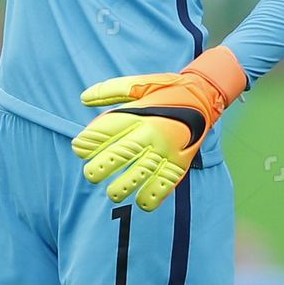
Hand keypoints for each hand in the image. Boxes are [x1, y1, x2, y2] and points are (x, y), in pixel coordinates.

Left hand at [71, 46, 247, 211]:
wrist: (205, 96)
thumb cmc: (166, 90)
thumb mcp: (139, 83)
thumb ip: (110, 91)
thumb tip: (83, 98)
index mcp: (140, 112)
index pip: (109, 128)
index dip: (90, 140)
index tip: (78, 148)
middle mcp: (152, 132)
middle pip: (121, 153)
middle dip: (101, 167)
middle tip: (91, 174)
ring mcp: (166, 149)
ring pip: (140, 174)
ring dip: (123, 187)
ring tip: (113, 192)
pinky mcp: (180, 163)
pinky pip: (164, 186)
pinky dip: (151, 197)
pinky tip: (141, 200)